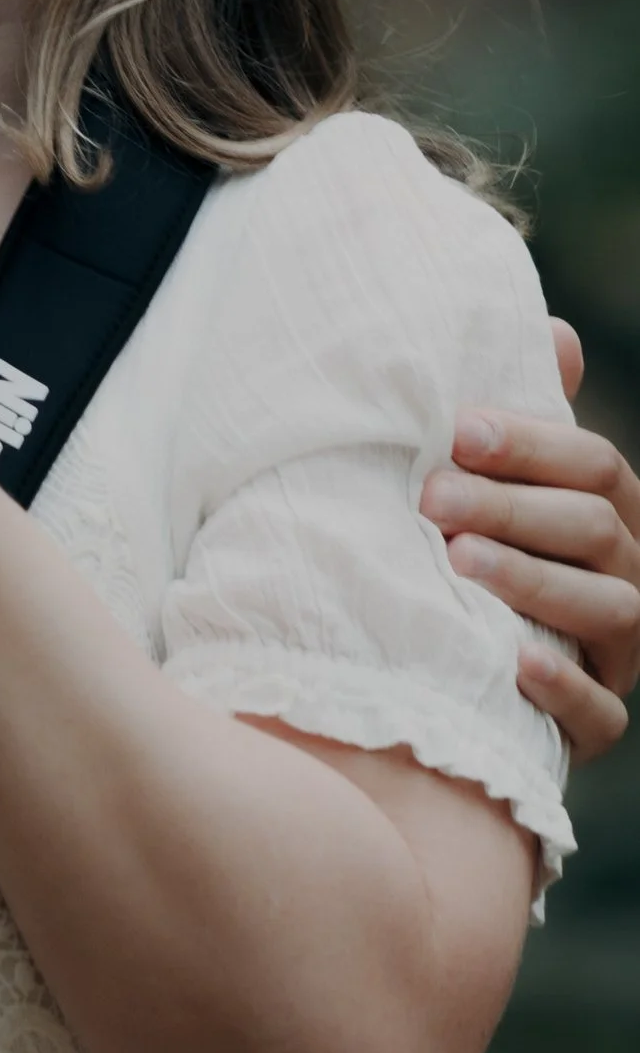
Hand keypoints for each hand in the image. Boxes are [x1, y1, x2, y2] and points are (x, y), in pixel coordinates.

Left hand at [423, 317, 639, 762]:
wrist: (455, 672)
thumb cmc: (475, 550)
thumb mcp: (494, 485)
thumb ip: (521, 422)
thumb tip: (556, 331)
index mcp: (606, 512)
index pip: (593, 465)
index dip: (531, 443)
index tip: (455, 429)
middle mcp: (627, 575)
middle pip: (592, 529)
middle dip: (512, 508)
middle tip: (431, 498)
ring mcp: (618, 651)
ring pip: (607, 610)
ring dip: (533, 583)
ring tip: (459, 564)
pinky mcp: (595, 721)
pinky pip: (601, 712)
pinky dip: (563, 686)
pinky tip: (515, 660)